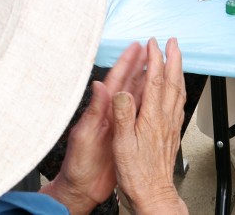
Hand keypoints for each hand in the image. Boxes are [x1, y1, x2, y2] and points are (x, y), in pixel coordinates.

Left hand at [40, 42, 149, 214]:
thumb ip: (92, 112)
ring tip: (156, 63)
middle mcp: (110, 113)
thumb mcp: (83, 136)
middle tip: (150, 47)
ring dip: (146, 78)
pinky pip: (140, 112)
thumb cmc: (78, 165)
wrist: (82, 189)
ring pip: (136, 95)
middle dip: (139, 63)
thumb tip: (97, 86)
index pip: (115, 80)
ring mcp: (118, 122)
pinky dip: (149, 100)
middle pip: (128, 82)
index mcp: (100, 110)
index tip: (136, 46)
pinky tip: (156, 94)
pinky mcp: (125, 134)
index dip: (126, 62)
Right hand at [113, 38, 187, 213]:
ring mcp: (171, 124)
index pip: (156, 79)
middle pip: (173, 80)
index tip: (153, 43)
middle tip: (172, 42)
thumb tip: (122, 91)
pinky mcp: (172, 132)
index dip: (155, 58)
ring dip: (178, 70)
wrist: (153, 193)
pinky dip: (179, 89)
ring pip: (179, 90)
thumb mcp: (122, 143)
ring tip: (176, 58)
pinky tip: (177, 89)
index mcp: (151, 116)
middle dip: (173, 58)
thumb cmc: (136, 173)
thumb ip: (123, 115)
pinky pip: (179, 103)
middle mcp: (165, 117)